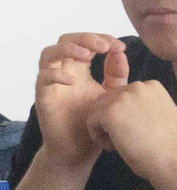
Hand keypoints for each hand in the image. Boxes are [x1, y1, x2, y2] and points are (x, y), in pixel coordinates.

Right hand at [31, 33, 127, 164]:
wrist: (81, 151)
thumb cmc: (96, 122)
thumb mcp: (112, 95)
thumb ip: (116, 74)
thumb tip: (120, 50)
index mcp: (80, 69)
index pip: (86, 43)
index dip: (102, 39)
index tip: (120, 46)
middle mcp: (63, 72)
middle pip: (65, 40)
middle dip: (85, 38)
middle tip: (104, 46)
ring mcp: (52, 83)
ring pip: (48, 54)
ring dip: (68, 49)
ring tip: (87, 54)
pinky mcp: (43, 97)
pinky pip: (42, 79)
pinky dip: (56, 75)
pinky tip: (73, 80)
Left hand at [92, 78, 176, 183]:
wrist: (172, 161)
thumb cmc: (174, 147)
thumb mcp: (171, 116)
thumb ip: (155, 108)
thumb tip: (147, 111)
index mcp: (152, 86)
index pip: (124, 96)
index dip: (125, 116)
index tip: (135, 132)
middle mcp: (137, 86)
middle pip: (108, 100)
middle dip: (111, 120)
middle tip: (125, 139)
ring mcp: (123, 98)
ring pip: (97, 110)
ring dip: (103, 128)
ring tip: (118, 145)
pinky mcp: (110, 112)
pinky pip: (91, 122)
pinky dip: (98, 137)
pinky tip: (113, 148)